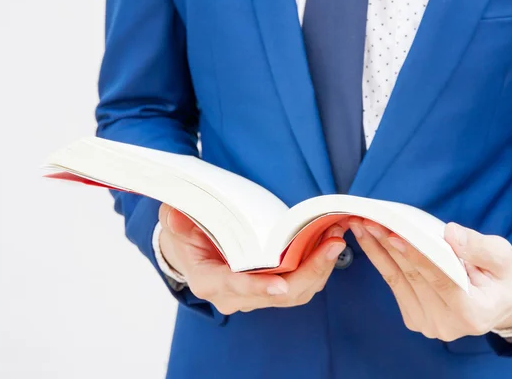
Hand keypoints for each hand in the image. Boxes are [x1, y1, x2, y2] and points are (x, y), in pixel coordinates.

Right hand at [158, 203, 346, 314]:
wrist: (191, 250)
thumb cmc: (185, 236)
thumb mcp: (175, 224)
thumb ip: (176, 221)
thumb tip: (176, 215)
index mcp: (210, 281)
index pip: (235, 288)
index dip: (257, 289)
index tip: (280, 286)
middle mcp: (235, 296)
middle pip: (280, 294)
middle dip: (309, 271)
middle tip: (332, 244)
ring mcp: (256, 295)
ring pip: (297, 292)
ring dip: (320, 268)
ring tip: (336, 238)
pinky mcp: (272, 288)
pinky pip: (301, 284)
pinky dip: (318, 267)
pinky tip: (329, 243)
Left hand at [348, 218, 511, 340]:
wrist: (501, 303)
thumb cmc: (504, 277)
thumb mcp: (504, 257)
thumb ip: (479, 247)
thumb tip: (451, 233)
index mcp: (474, 313)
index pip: (441, 280)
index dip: (417, 256)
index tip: (394, 234)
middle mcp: (447, 325)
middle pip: (413, 277)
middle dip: (388, 245)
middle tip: (368, 219)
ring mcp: (428, 325)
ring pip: (398, 279)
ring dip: (376, 250)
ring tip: (361, 225)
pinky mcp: (414, 318)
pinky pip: (394, 283)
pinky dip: (380, 259)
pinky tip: (368, 239)